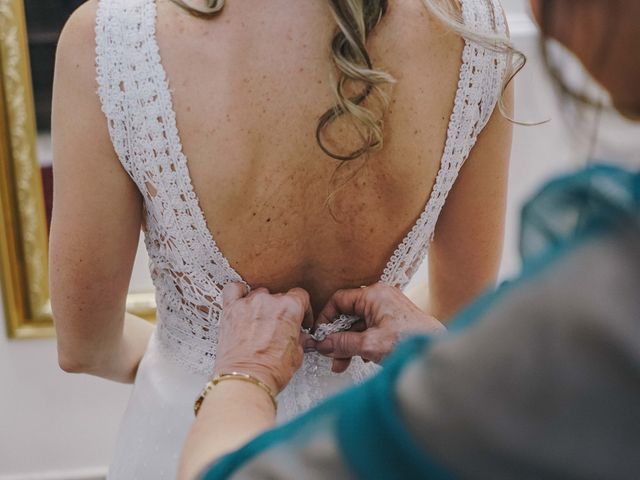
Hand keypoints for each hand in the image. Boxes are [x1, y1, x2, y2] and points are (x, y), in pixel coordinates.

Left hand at [215, 283, 311, 394]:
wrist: (245, 380)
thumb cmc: (269, 370)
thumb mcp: (297, 355)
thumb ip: (299, 339)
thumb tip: (299, 337)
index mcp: (290, 308)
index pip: (300, 296)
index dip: (303, 309)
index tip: (300, 318)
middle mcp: (269, 301)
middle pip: (279, 296)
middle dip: (281, 311)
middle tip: (279, 328)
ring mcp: (248, 303)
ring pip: (259, 294)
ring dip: (261, 305)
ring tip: (259, 321)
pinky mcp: (230, 309)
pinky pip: (233, 290)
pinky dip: (238, 293)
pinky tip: (242, 302)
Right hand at [314, 283, 444, 371]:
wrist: (437, 351)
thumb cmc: (411, 342)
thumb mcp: (370, 345)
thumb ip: (342, 343)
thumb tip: (323, 344)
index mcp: (374, 295)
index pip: (339, 300)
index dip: (326, 318)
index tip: (320, 336)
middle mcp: (380, 298)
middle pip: (348, 314)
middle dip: (337, 337)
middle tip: (330, 355)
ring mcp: (388, 309)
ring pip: (358, 324)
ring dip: (348, 344)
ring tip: (342, 364)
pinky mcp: (393, 321)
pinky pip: (369, 329)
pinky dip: (362, 343)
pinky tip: (360, 359)